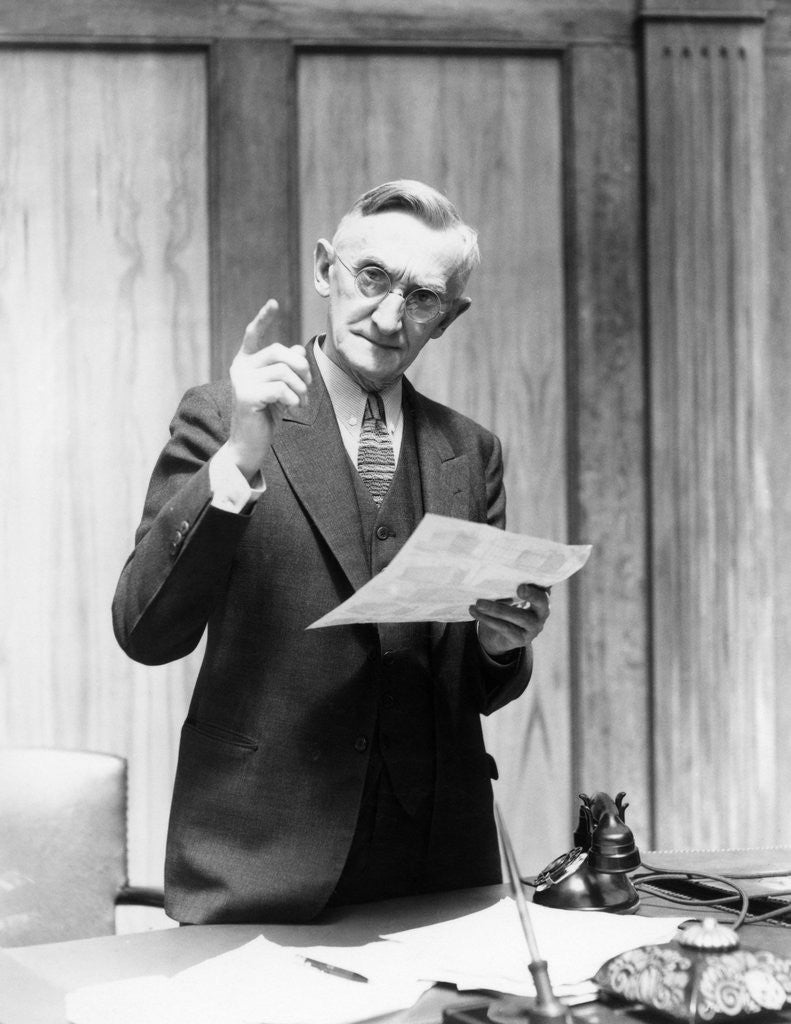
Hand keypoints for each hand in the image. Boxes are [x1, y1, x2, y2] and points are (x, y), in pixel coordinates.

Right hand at [228, 300, 311, 479]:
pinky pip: (281, 388)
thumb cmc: (266, 415)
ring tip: (300, 402)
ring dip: (300, 388)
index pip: (253, 334)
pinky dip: (293, 399)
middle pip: (279, 352)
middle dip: (301, 368)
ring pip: (284, 371)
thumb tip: (298, 350)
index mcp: (246, 362)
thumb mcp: (280, 389)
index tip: (273, 303)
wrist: (250, 444)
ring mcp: (241, 381)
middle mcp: (240, 367)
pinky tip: (292, 409)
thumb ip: (286, 369)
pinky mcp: (246, 396)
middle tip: (307, 387)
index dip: (264, 318)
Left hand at [470, 583, 550, 658]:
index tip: (529, 581)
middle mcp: (543, 612)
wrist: (500, 634)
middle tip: (520, 588)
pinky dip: (487, 619)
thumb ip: (511, 583)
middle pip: (540, 602)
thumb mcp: (511, 593)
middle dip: (530, 594)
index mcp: (543, 595)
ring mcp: (534, 627)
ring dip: (496, 609)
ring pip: (518, 617)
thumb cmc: (507, 605)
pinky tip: (474, 611)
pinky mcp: (521, 639)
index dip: (541, 583)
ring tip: (479, 602)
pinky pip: (504, 628)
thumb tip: (494, 569)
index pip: (547, 586)